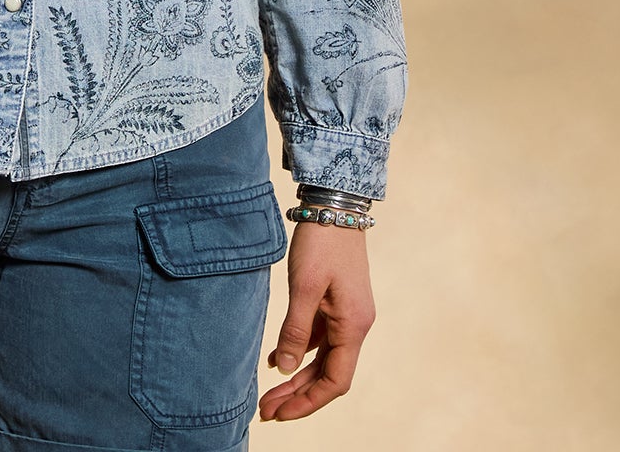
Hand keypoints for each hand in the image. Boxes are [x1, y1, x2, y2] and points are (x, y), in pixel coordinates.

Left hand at [258, 221, 376, 421]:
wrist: (335, 205)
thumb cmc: (321, 243)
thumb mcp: (303, 285)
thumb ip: (295, 329)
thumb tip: (283, 369)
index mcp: (353, 326)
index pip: (334, 382)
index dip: (307, 402)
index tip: (280, 414)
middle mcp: (355, 326)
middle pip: (326, 374)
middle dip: (297, 395)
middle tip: (265, 412)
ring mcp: (347, 315)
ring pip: (321, 358)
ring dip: (295, 377)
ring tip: (267, 394)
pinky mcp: (336, 303)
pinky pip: (318, 338)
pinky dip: (298, 351)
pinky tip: (275, 360)